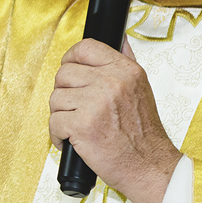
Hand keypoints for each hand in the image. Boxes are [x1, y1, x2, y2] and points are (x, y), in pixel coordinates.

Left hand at [49, 38, 179, 202]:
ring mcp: (96, 103)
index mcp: (125, 70)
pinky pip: (54, 122)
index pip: (85, 47)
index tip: (70, 71)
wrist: (148, 166)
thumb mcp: (141, 88)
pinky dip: (57, 135)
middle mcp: (111, 82)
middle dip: (65, 93)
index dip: (71, 58)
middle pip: (64, 73)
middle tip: (75, 108)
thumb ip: (126, 60)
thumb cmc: (142, 133)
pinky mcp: (82, 125)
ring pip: (56, 98)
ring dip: (61, 115)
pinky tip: (71, 141)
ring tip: (76, 126)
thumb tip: (119, 36)